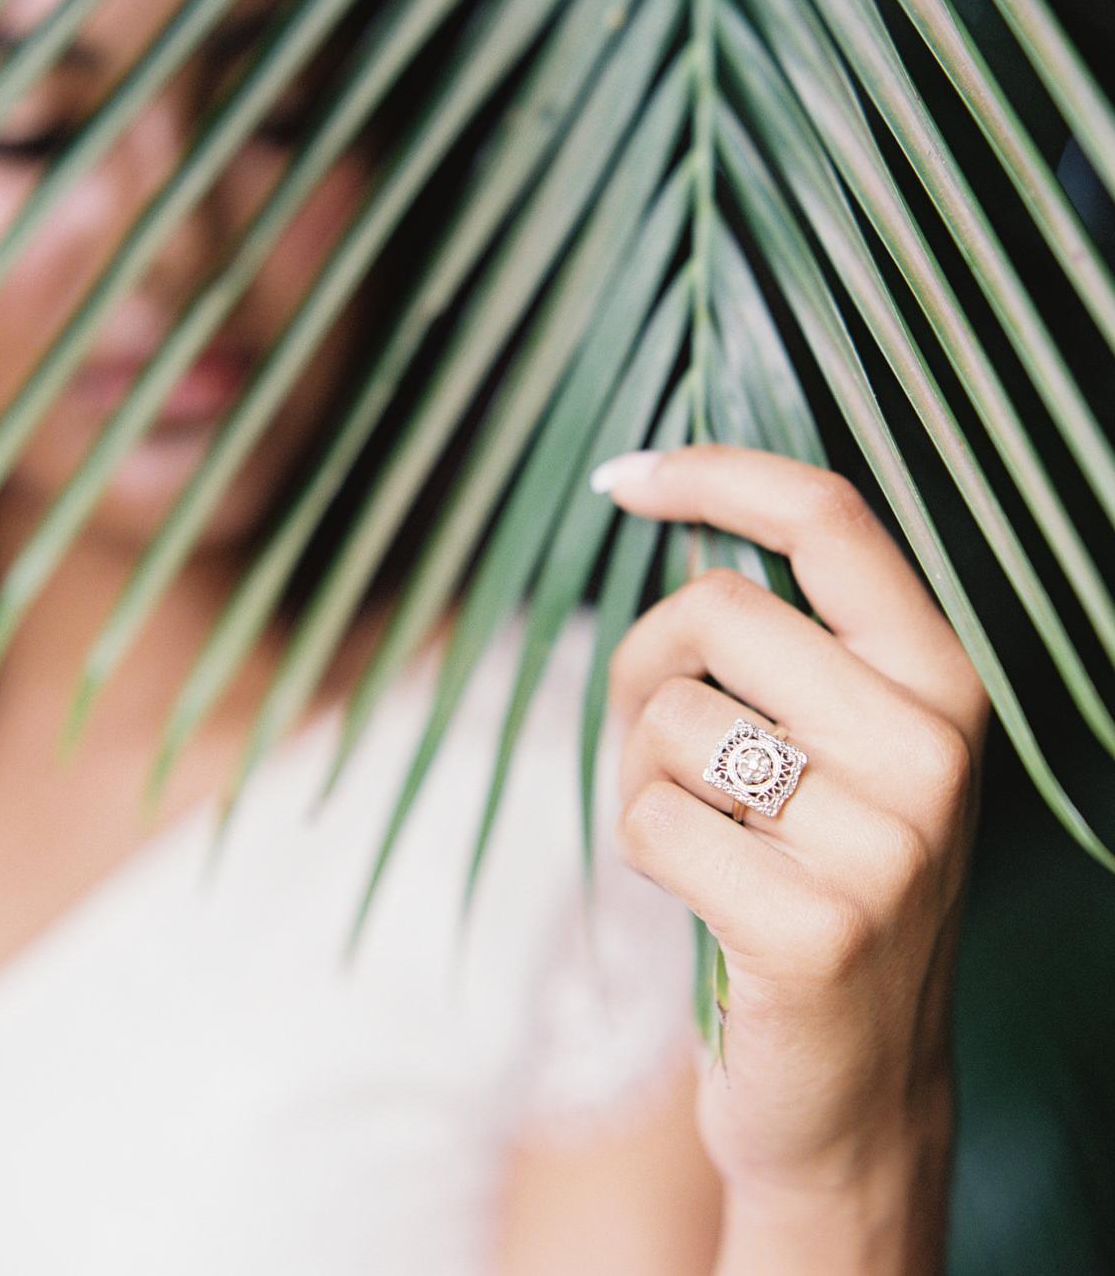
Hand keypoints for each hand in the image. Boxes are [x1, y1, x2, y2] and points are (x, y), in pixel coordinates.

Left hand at [594, 443, 989, 1198]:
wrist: (853, 1092)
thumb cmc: (815, 886)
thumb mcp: (841, 752)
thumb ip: (787, 644)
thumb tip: (671, 522)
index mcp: (940, 680)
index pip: (831, 520)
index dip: (717, 474)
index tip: (626, 475)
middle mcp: (929, 748)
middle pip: (716, 608)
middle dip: (643, 660)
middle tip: (657, 738)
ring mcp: (883, 842)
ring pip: (668, 717)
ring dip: (642, 772)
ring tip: (702, 834)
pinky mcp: (814, 927)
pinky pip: (649, 820)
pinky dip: (640, 849)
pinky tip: (700, 896)